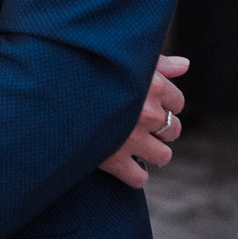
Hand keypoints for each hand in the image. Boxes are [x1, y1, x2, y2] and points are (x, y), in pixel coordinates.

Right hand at [99, 55, 187, 188]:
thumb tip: (185, 65)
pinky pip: (139, 178)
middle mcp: (148, 113)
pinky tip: (123, 164)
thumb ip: (159, 63)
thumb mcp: (126, 60)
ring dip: (151, 152)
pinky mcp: (114, 160)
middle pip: (173, 130)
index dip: (163, 104)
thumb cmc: (90, 68)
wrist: (52, 90)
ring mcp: (133, 139)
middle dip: (159, 129)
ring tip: (133, 145)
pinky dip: (134, 175)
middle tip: (138, 125)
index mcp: (154, 85)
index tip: (147, 104)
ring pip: (163, 156)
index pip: (177, 102)